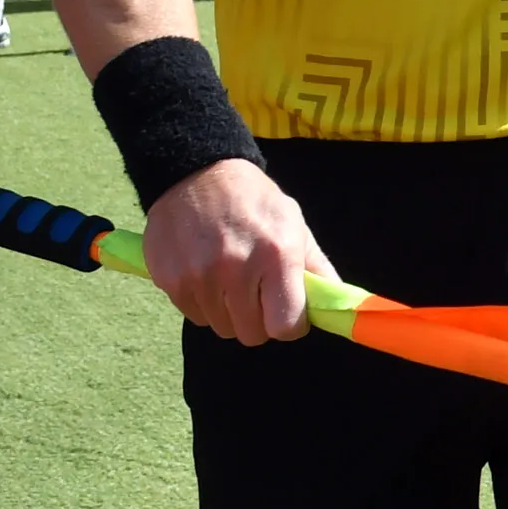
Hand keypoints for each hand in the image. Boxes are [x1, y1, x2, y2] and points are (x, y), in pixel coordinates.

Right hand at [142, 157, 339, 345]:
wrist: (197, 173)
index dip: (291, 325)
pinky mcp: (171, 281)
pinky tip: (207, 274)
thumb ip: (316, 267)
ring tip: (231, 278)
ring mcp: (200, 277)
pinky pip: (195, 316)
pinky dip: (204, 304)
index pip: (285, 325)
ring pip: (222, 327)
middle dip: (260, 320)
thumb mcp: (294, 223)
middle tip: (258, 294)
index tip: (289, 313)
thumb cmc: (253, 200)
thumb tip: (336, 304)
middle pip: (252, 334)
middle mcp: (237, 269)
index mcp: (276, 255)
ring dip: (230, 312)